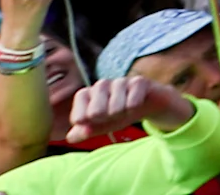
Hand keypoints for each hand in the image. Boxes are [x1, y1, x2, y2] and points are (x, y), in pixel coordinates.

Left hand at [63, 76, 192, 142]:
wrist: (148, 103)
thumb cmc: (119, 113)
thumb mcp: (101, 125)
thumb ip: (85, 131)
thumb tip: (70, 137)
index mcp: (88, 93)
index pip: (79, 112)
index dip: (86, 121)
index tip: (92, 123)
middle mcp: (102, 84)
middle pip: (95, 112)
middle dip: (106, 120)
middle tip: (112, 115)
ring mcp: (120, 81)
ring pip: (115, 108)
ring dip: (121, 115)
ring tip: (124, 110)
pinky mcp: (139, 81)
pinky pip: (133, 102)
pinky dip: (134, 109)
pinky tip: (136, 105)